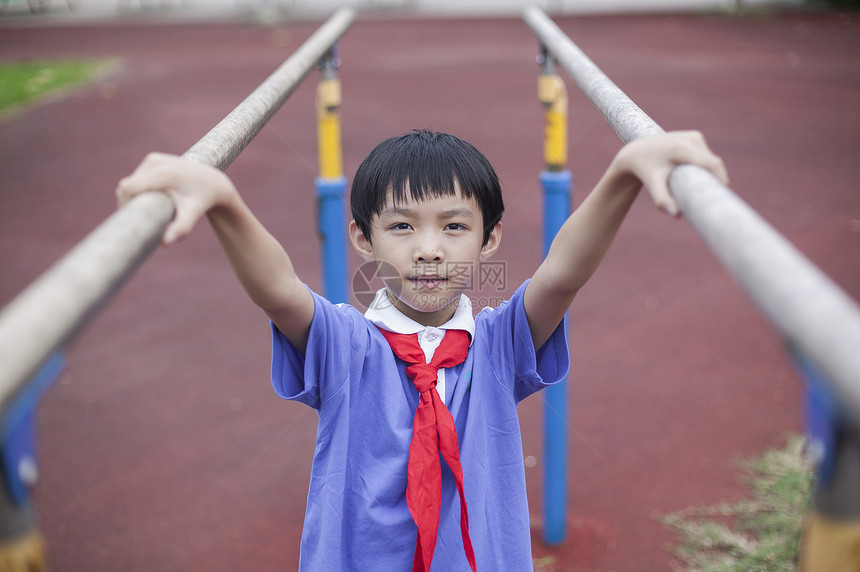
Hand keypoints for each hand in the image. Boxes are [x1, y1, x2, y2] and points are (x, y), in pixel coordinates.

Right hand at [115, 153, 237, 244]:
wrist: (213, 182)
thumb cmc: (202, 201)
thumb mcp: (193, 214)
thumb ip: (180, 228)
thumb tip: (165, 243)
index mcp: (163, 173)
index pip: (129, 189)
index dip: (124, 204)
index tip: (131, 220)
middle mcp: (156, 162)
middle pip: (127, 186)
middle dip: (129, 203)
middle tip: (140, 220)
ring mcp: (154, 158)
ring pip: (130, 181)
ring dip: (133, 197)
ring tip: (146, 212)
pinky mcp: (154, 159)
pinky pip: (137, 177)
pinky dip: (138, 189)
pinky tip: (150, 200)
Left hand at [614, 131, 728, 217]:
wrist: (636, 152)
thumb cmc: (644, 170)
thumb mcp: (652, 184)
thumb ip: (662, 199)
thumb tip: (676, 216)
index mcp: (683, 148)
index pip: (712, 164)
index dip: (720, 180)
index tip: (722, 197)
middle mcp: (692, 138)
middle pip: (714, 163)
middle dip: (716, 180)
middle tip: (712, 200)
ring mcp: (694, 136)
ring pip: (711, 160)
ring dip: (710, 175)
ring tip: (703, 192)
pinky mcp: (695, 137)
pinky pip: (706, 156)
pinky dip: (705, 168)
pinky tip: (698, 179)